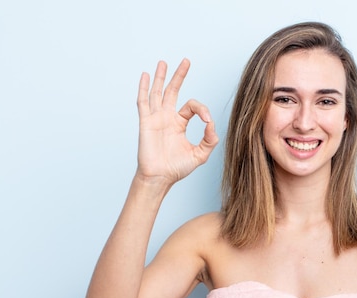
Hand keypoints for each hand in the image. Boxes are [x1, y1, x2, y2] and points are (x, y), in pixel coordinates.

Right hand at [136, 59, 217, 184]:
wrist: (160, 177)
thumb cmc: (177, 168)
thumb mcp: (200, 154)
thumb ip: (209, 140)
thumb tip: (213, 125)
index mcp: (179, 123)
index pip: (192, 107)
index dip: (202, 109)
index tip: (207, 120)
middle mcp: (167, 118)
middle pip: (173, 91)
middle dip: (179, 75)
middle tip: (186, 61)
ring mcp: (156, 118)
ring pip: (158, 92)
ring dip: (161, 77)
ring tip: (164, 62)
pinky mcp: (146, 122)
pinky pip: (143, 102)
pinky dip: (144, 88)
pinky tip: (146, 76)